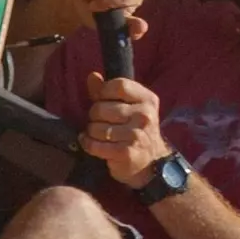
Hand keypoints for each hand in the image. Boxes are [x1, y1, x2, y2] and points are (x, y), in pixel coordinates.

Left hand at [83, 72, 175, 187]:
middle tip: (99, 122)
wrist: (151, 162)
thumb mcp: (128, 107)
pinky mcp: (126, 153)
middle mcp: (144, 116)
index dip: (103, 92)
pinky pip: (95, 145)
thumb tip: (92, 76)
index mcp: (147, 99)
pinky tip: (90, 144)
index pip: (118, 85)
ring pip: (96, 127)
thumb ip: (107, 91)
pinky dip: (88, 144)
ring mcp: (136, 135)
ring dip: (91, 132)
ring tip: (97, 134)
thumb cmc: (135, 130)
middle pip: (102, 107)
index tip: (102, 100)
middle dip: (94, 115)